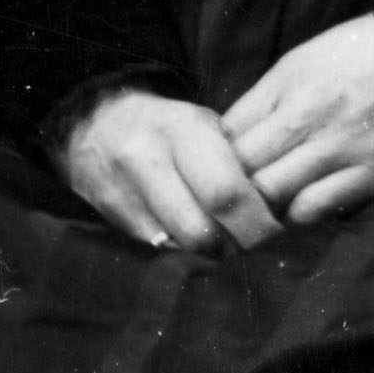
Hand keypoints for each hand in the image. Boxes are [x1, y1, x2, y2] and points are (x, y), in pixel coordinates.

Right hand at [54, 88, 284, 252]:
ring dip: (208, 251)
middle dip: (233, 245)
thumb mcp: (205, 127)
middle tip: (248, 239)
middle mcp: (145, 158)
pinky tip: (188, 231)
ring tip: (219, 235)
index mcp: (181, 129)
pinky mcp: (109, 216)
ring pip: (180, 246)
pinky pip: (159, 248)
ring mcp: (122, 190)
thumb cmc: (169, 127)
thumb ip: (238, 166)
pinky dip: (181, 248)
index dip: (256, 221)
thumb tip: (277, 212)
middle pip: (201, 231)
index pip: (226, 192)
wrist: (95, 122)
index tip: (272, 227)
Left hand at [222, 14, 373, 219]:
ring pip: (272, 192)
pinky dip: (302, 216)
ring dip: (262, 209)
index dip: (210, 159)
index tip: (211, 176)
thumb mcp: (311, 58)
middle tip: (228, 209)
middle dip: (228, 191)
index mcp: (285, 83)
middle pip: (240, 167)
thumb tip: (240, 132)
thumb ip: (275, 95)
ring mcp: (338, 146)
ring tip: (262, 218)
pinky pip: (318, 206)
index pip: (224, 131)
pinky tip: (302, 214)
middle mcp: (304, 114)